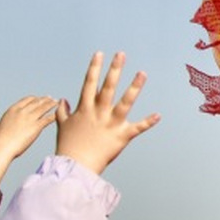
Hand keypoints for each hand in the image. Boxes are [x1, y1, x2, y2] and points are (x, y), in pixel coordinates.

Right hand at [0, 95, 59, 187]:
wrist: (3, 146)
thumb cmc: (1, 139)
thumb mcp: (3, 123)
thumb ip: (10, 119)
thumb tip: (10, 120)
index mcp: (14, 109)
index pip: (27, 100)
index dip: (35, 98)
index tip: (39, 98)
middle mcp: (23, 111)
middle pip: (37, 102)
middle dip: (45, 99)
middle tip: (51, 98)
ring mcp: (30, 118)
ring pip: (43, 108)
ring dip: (51, 104)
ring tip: (56, 103)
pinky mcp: (36, 127)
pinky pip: (47, 119)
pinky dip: (53, 116)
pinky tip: (58, 115)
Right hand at [54, 52, 158, 175]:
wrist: (76, 165)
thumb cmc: (68, 146)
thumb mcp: (62, 126)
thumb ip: (62, 112)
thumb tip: (61, 101)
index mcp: (85, 109)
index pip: (89, 83)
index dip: (94, 68)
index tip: (100, 54)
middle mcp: (99, 113)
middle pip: (108, 87)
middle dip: (114, 69)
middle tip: (121, 54)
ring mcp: (111, 124)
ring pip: (125, 102)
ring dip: (134, 87)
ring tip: (142, 73)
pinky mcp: (122, 136)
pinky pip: (137, 128)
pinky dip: (148, 122)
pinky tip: (158, 115)